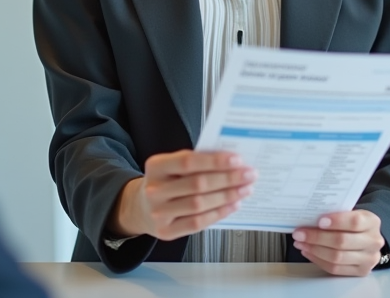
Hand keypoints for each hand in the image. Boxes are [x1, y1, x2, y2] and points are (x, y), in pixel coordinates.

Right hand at [109, 150, 256, 240]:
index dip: (214, 161)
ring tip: (245, 189)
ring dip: (227, 196)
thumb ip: (196, 161)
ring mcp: (159, 213)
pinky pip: (197, 223)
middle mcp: (154, 190)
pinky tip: (233, 204)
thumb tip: (230, 161)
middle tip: (249, 174)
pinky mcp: (166, 231)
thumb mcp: (171, 166)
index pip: (187, 162)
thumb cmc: (164, 182)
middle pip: (197, 184)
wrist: (140, 208)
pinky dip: (219, 213)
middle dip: (228, 179)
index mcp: (155, 166)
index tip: (237, 159)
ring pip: (199, 204)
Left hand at [292, 210, 384, 276]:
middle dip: (317, 237)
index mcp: (372, 222)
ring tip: (301, 243)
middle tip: (300, 233)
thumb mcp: (350, 213)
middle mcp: (373, 241)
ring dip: (314, 250)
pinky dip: (318, 260)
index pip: (354, 222)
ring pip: (336, 257)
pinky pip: (335, 269)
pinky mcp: (360, 272)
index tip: (319, 221)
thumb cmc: (353, 224)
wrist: (367, 238)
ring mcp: (368, 259)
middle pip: (342, 241)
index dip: (336, 221)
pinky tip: (309, 252)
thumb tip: (309, 216)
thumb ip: (336, 213)